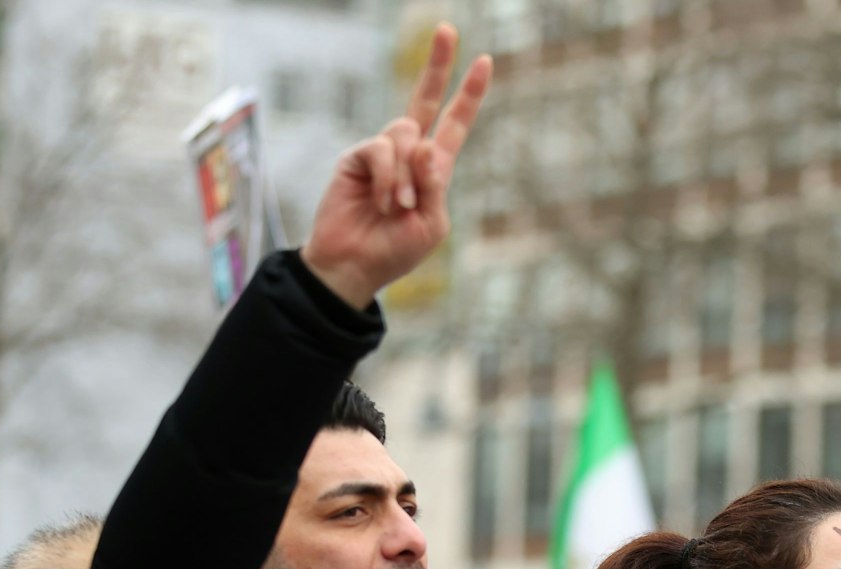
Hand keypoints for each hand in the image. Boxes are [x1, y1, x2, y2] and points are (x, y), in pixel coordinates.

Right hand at [300, 24, 491, 308]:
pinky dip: (389, 179)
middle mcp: (408, 153)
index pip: (454, 123)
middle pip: (425, 99)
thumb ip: (434, 185)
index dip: (470, 94)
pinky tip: (383, 203)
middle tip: (448, 29)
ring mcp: (381, 152)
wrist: (354, 266)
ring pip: (405, 133)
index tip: (485, 62)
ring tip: (398, 208)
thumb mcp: (431, 224)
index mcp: (433, 168)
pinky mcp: (357, 157)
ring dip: (407, 175)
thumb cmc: (394, 250)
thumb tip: (424, 144)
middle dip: (438, 65)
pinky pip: (382, 149)